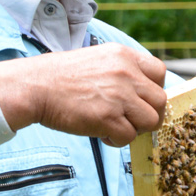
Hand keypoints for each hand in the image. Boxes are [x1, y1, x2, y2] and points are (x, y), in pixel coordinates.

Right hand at [0, 43, 168, 146]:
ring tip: (116, 126)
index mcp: (124, 56)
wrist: (34, 86)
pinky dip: (118, 140)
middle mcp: (126, 73)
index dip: (153, 89)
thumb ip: (123, 71)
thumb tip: (143, 92)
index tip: (140, 99)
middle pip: (161, 100)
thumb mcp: (98, 60)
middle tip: (130, 119)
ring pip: (151, 120)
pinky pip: (129, 136)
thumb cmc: (62, 77)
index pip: (160, 72)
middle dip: (149, 113)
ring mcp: (119, 95)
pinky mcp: (107, 117)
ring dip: (136, 128)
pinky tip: (102, 134)